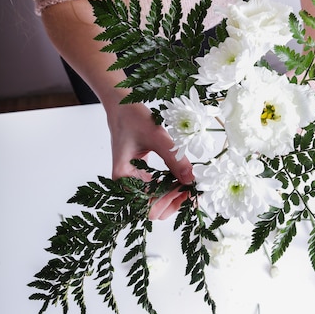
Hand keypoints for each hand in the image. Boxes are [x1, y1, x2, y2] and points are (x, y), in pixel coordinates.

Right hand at [107, 101, 193, 219]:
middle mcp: (126, 183)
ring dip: (173, 196)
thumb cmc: (133, 117)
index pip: (147, 204)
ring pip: (156, 201)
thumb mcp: (157, 137)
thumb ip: (174, 159)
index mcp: (123, 178)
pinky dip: (170, 187)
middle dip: (173, 203)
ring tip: (190, 185)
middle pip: (151, 209)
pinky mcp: (141, 174)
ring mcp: (134, 180)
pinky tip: (183, 179)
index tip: (187, 191)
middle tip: (192, 190)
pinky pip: (157, 189)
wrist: (122, 104)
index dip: (168, 201)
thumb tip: (191, 180)